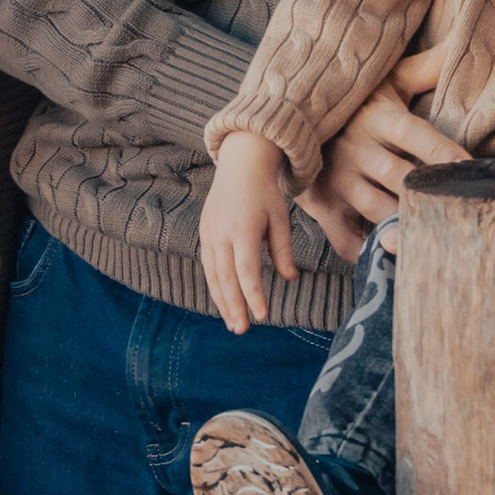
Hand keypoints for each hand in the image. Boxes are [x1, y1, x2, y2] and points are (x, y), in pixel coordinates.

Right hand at [202, 136, 298, 334]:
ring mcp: (209, 233)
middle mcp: (221, 233)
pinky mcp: (204, 233)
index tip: (262, 316)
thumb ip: (283, 249)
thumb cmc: (265, 192)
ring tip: (232, 323)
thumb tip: (289, 279)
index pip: (246, 270)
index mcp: (243, 229)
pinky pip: (208, 265)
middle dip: (233, 306)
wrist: (240, 164)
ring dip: (221, 301)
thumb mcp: (280, 218)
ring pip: (213, 275)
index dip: (253, 295)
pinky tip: (224, 301)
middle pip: (225, 278)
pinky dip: (215, 286)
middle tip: (241, 330)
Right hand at [304, 45, 454, 262]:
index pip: (414, 133)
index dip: (441, 149)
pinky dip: (368, 251)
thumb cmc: (357, 105)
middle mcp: (356, 149)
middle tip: (460, 210)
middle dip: (427, 195)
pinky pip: (345, 238)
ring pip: (375, 208)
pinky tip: (393, 257)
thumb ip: (424, 69)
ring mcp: (337, 179)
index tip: (469, 166)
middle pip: (398, 176)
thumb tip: (457, 45)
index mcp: (378, 118)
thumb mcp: (387, 82)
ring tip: (435, 239)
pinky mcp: (322, 205)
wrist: (291, 120)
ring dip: (404, 225)